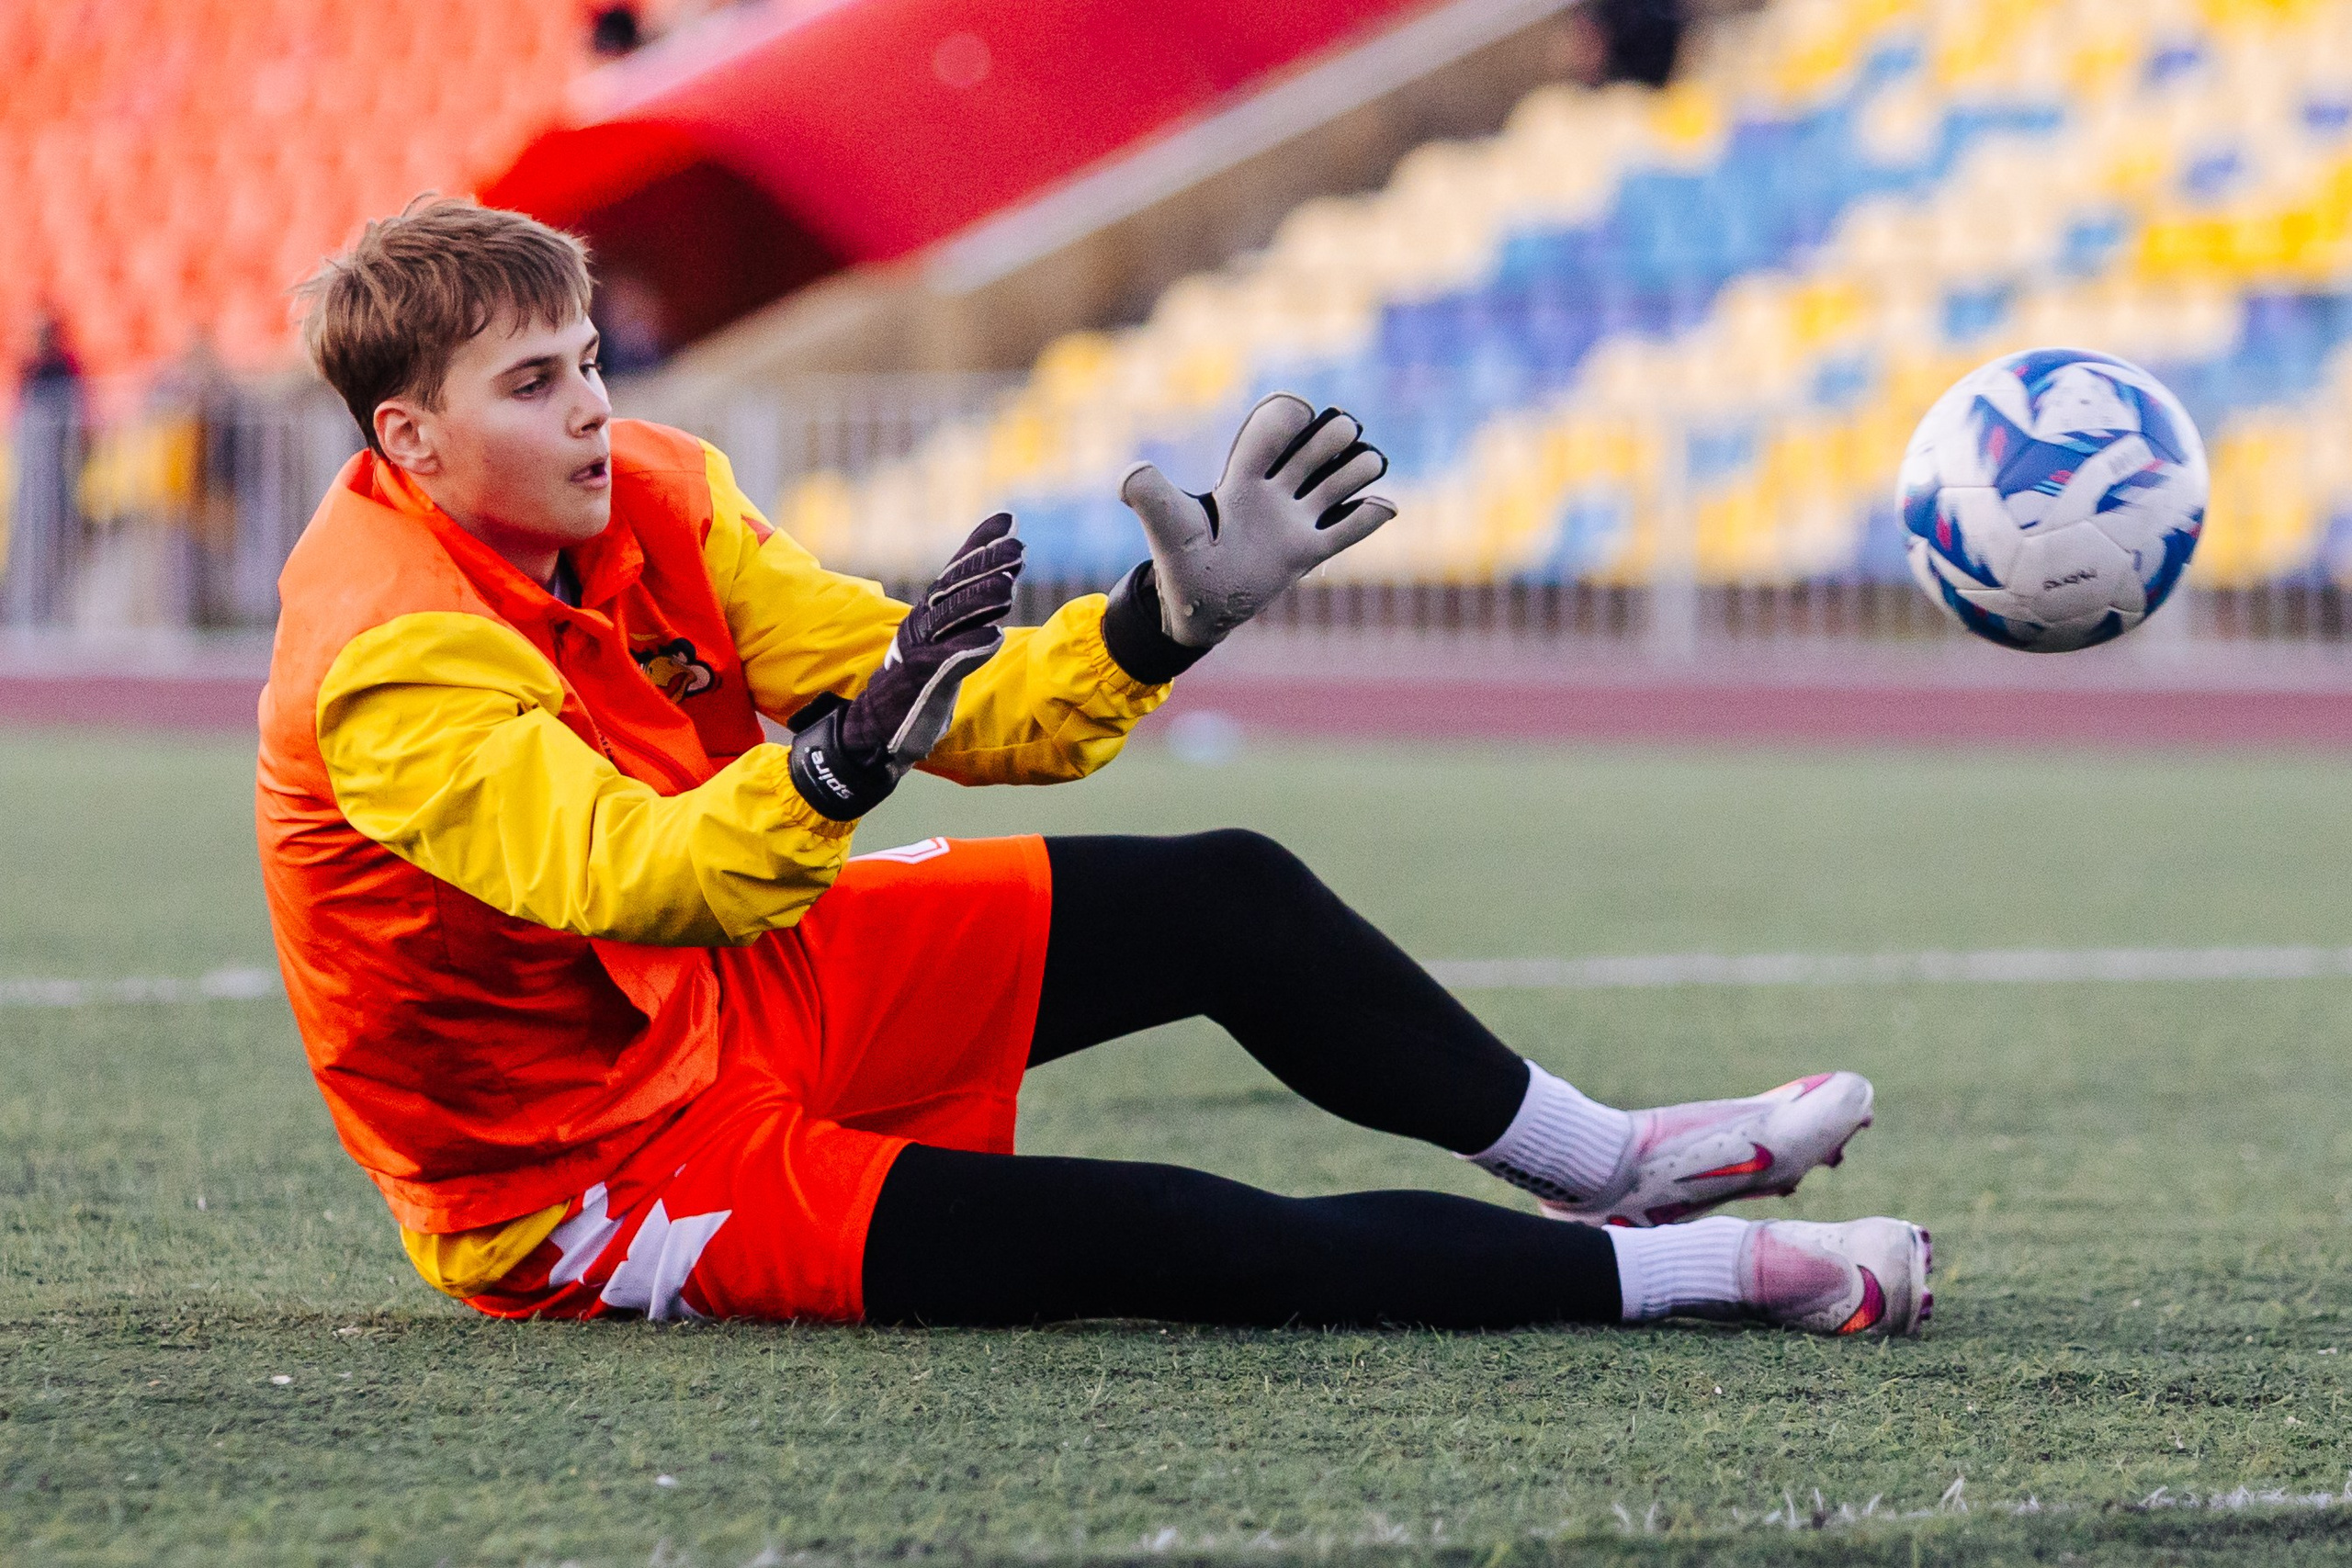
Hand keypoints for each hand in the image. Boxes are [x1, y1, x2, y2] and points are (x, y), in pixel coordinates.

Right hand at [788, 513, 1022, 819]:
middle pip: (956, 588)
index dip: (980, 545)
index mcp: (927, 616)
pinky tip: (991, 638)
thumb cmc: (915, 689)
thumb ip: (969, 617)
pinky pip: (947, 662)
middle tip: (1018, 547)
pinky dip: (968, 649)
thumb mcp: (945, 646)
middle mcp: (921, 627)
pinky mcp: (921, 683)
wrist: (876, 734)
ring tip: (1009, 588)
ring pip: (951, 620)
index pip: (956, 572)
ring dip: (979, 601)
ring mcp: (920, 654)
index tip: (1007, 520)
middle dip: (987, 565)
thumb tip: (1002, 582)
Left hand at [1117, 393, 1394, 648]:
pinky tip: (1383, 506)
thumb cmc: (1179, 561)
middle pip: (1312, 448)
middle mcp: (1273, 493)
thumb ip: (1149, 495)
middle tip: (1340, 434)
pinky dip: (1368, 517)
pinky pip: (1346, 531)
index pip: (1272, 431)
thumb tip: (1130, 475)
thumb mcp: (1165, 525)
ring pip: (1335, 483)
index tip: (1298, 412)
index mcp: (1243, 478)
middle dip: (1330, 435)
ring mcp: (1293, 521)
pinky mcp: (1306, 552)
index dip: (1288, 415)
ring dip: (1355, 470)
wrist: (1196, 607)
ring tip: (1365, 465)